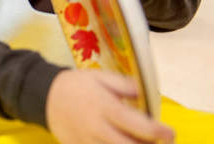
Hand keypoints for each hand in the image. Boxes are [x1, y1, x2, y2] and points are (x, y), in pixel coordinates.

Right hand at [46, 69, 173, 143]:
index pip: (141, 127)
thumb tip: (147, 94)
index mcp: (106, 108)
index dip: (161, 133)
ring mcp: (88, 143)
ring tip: (138, 142)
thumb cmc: (77, 85)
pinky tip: (120, 143)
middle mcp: (98, 129)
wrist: (44, 96)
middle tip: (158, 143)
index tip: (169, 133)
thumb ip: (125, 85)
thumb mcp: (100, 76)